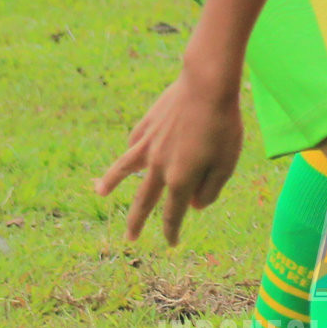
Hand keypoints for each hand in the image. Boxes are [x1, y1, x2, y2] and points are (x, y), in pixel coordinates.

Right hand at [94, 72, 243, 243]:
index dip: (171, 231)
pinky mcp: (147, 124)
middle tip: (130, 238)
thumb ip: (211, 190)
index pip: (173, 214)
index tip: (172, 242)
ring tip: (99, 193)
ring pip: (124, 169)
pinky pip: (134, 143)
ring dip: (110, 182)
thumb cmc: (223, 125)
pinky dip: (130, 151)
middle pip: (144, 200)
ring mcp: (149, 144)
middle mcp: (159, 166)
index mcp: (181, 179)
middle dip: (137, 222)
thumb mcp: (227, 164)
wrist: (206, 85)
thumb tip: (194, 205)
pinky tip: (130, 153)